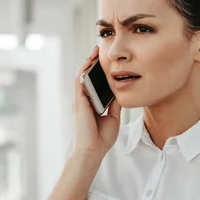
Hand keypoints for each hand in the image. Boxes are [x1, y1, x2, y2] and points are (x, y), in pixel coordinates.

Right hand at [72, 46, 121, 162]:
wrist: (94, 149)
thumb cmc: (102, 137)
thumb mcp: (114, 116)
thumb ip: (115, 103)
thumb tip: (121, 90)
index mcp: (93, 103)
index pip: (96, 83)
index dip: (100, 71)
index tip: (108, 61)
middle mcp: (85, 99)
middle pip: (88, 77)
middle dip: (94, 63)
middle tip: (101, 50)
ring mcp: (81, 100)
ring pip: (83, 76)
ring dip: (88, 62)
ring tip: (96, 50)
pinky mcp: (78, 101)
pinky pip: (79, 82)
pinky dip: (84, 70)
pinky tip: (89, 61)